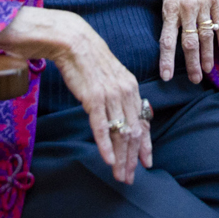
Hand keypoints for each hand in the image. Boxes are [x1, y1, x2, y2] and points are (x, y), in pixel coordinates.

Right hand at [0, 7, 151, 183]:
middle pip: (133, 131)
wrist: (72, 40)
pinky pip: (102, 126)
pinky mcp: (93, 97)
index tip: (147, 163)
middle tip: (130, 178)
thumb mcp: (111, 76)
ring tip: (120, 176)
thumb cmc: (88, 58)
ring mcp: (110, 95)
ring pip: (120, 132)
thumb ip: (120, 94)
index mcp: (131, 86)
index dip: (145, 144)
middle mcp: (125, 92)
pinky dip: (106, 145)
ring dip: (121, 158)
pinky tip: (108, 160)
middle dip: (133, 158)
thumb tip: (125, 113)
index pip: (143, 121)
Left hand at [159, 0, 218, 83]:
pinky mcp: (216, 1)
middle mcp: (186, 9)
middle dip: (192, 64)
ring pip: (206, 36)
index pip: (166, 40)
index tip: (166, 76)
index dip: (166, 60)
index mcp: (170, 8)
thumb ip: (168, 14)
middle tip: (195, 80)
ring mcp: (202, 5)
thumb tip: (168, 37)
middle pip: (189, 43)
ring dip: (208, 55)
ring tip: (208, 70)